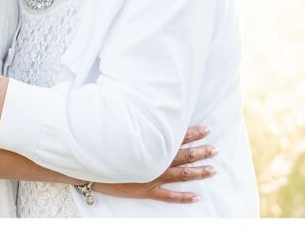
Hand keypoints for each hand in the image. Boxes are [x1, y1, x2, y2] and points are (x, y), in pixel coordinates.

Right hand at [95, 125, 217, 202]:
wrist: (88, 164)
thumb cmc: (102, 142)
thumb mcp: (118, 127)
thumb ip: (133, 120)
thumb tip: (140, 107)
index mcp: (148, 143)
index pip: (175, 136)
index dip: (192, 133)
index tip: (207, 128)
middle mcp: (153, 159)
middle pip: (183, 155)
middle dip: (201, 152)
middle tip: (216, 149)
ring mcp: (151, 176)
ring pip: (180, 174)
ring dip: (198, 172)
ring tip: (213, 170)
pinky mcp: (145, 190)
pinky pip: (167, 195)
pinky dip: (182, 197)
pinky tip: (196, 197)